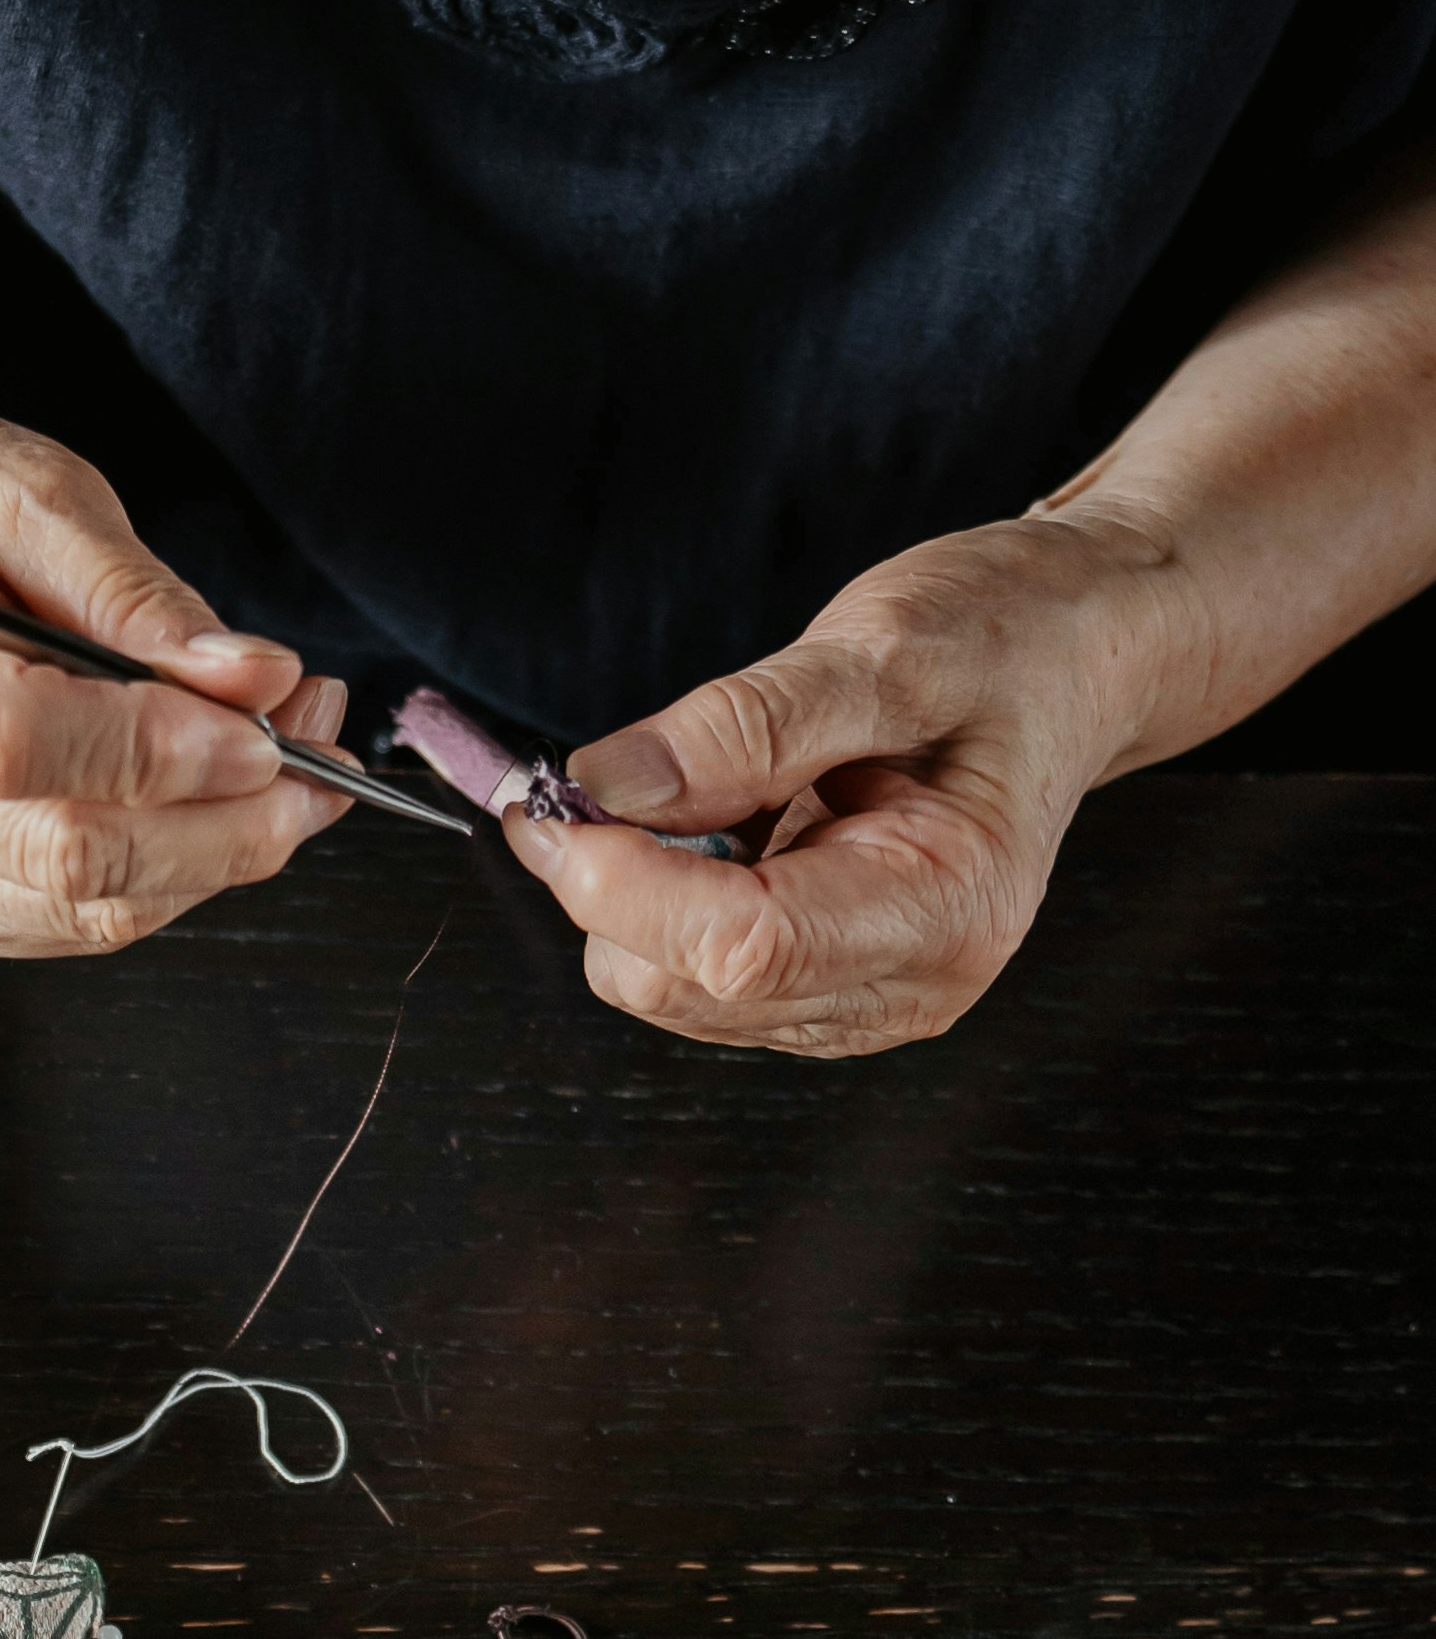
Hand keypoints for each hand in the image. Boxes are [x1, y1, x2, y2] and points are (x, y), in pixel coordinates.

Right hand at [0, 404, 349, 956]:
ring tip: (286, 757)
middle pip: (60, 853)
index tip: (267, 722)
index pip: (12, 743)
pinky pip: (71, 926)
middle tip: (320, 748)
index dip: (155, 751)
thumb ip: (133, 591)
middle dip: (224, 820)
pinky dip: (168, 875)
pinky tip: (208, 802)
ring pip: (82, 911)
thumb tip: (251, 682)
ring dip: (217, 852)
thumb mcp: (29, 488)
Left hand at [512, 505, 1187, 1059]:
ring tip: (709, 786)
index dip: (622, 882)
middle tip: (609, 773)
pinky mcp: (823, 989)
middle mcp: (910, 982)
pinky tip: (727, 826)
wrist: (1080, 656)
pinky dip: (665, 899)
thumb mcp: (888, 646)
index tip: (557, 799)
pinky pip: (692, 975)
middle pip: (685, 985)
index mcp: (948, 906)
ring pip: (671, 990)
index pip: (740, 947)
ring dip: (638, 891)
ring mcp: (864, 998)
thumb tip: (606, 785)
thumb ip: (745, 725)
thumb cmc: (1012, 640)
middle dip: (615, 885)